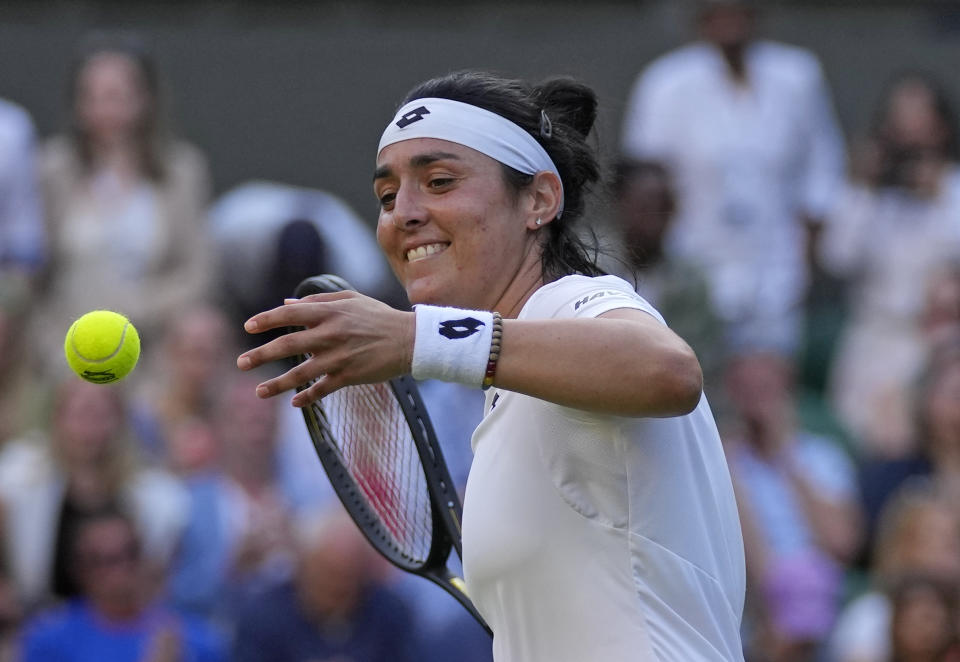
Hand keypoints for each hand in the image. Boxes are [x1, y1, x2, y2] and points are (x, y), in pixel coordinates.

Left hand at [237, 291, 414, 405]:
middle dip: (260, 354)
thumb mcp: (352, 299)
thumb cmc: (380, 316)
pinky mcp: (349, 376)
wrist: (410, 340)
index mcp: (330, 312)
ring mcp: (339, 357)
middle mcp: (330, 334)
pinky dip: (307, 397)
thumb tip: (287, 304)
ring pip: (300, 372)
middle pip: (287, 345)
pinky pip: (322, 389)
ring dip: (277, 383)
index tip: (248, 327)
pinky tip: (295, 402)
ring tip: (259, 391)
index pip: (289, 314)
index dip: (266, 320)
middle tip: (241, 363)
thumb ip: (319, 299)